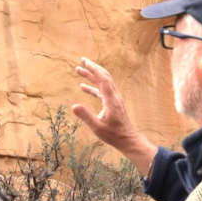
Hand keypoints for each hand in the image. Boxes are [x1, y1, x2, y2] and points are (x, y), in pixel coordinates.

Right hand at [72, 57, 156, 172]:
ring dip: (92, 76)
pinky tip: (83, 87)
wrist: (127, 139)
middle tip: (82, 61)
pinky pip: (101, 92)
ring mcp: (113, 100)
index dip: (94, 69)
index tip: (85, 62)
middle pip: (104, 77)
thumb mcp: (97, 127)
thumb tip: (74, 106)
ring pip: (102, 83)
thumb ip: (86, 116)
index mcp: (111, 100)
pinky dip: (92, 87)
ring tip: (79, 70)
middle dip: (93, 68)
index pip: (103, 79)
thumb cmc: (113, 135)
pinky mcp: (111, 104)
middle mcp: (113, 97)